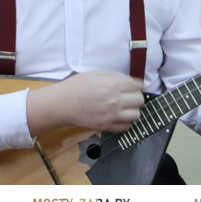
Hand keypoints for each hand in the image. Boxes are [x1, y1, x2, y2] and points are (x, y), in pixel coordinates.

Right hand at [26, 70, 143, 136]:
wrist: (61, 104)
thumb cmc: (75, 86)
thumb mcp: (94, 74)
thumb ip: (112, 76)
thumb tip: (127, 81)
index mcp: (112, 85)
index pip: (137, 85)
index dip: (136, 85)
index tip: (132, 87)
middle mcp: (115, 100)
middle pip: (139, 100)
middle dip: (135, 97)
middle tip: (127, 96)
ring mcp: (112, 115)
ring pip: (136, 115)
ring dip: (131, 110)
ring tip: (123, 108)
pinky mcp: (107, 126)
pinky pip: (126, 127)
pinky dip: (124, 122)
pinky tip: (117, 117)